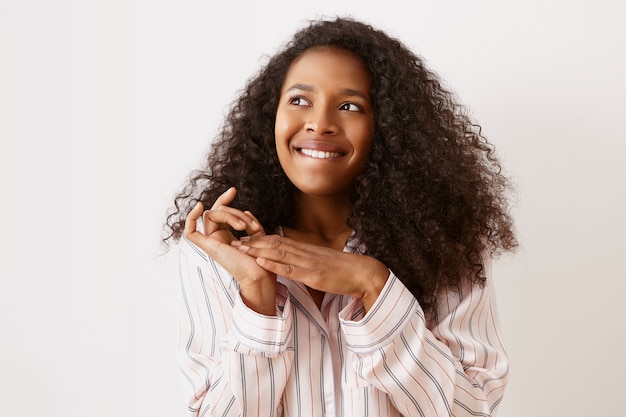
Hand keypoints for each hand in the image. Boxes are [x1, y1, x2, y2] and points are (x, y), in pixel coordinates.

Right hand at [183, 187, 276, 314]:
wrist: (261, 274)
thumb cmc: (261, 259)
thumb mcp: (259, 236)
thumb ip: (251, 222)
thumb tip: (246, 210)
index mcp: (227, 236)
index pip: (221, 212)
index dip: (225, 199)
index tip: (233, 190)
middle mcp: (217, 238)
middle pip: (218, 211)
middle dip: (234, 210)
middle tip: (247, 223)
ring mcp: (211, 242)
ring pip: (212, 214)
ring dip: (231, 215)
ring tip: (245, 228)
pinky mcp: (208, 247)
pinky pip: (191, 232)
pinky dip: (191, 218)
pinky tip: (199, 207)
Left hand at [232, 235, 389, 310]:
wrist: (363, 273)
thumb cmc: (345, 271)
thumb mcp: (322, 264)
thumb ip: (308, 262)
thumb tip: (295, 265)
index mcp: (307, 250)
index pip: (280, 240)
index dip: (261, 238)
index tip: (245, 237)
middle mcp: (305, 253)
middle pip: (274, 244)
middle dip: (253, 242)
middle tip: (234, 239)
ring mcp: (308, 263)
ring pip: (278, 253)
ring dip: (257, 250)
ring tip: (239, 247)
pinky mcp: (312, 275)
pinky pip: (290, 269)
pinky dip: (273, 264)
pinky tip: (260, 261)